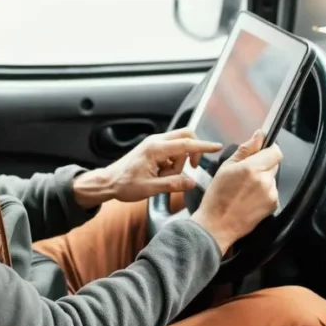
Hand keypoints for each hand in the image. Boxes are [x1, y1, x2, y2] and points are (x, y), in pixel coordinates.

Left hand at [72, 128, 222, 207]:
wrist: (108, 182)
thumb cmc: (124, 185)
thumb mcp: (150, 189)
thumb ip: (172, 185)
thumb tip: (192, 182)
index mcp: (155, 149)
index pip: (186, 144)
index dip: (203, 147)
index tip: (216, 147)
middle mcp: (155, 142)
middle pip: (185, 137)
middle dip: (193, 152)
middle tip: (191, 168)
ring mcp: (154, 144)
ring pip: (179, 146)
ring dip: (179, 162)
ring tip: (164, 177)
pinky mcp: (153, 149)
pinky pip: (172, 152)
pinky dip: (172, 163)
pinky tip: (160, 175)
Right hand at [191, 130, 282, 254]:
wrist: (217, 225)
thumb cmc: (217, 198)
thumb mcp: (226, 167)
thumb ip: (245, 149)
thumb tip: (259, 136)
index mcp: (252, 168)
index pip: (276, 151)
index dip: (269, 150)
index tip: (261, 152)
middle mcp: (265, 181)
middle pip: (274, 164)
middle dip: (263, 165)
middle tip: (246, 174)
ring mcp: (271, 194)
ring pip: (272, 178)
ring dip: (263, 180)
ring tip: (245, 190)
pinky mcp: (274, 205)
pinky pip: (272, 192)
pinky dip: (264, 193)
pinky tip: (250, 199)